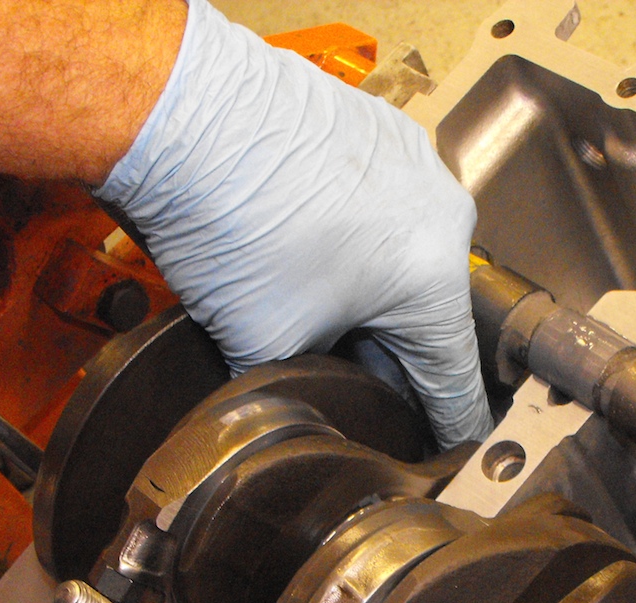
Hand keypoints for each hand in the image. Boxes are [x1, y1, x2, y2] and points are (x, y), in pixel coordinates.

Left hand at [97, 0, 492, 449]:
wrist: (181, 114)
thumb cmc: (224, 214)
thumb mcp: (264, 344)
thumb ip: (305, 391)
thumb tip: (304, 410)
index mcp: (434, 279)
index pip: (454, 381)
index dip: (447, 432)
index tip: (449, 455)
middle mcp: (443, 215)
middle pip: (427, 320)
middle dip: (387, 357)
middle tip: (345, 383)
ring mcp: (416, 165)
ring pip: (405, 263)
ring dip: (365, 296)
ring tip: (304, 303)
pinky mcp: (383, 133)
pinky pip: (384, 210)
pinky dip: (351, 238)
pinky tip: (300, 247)